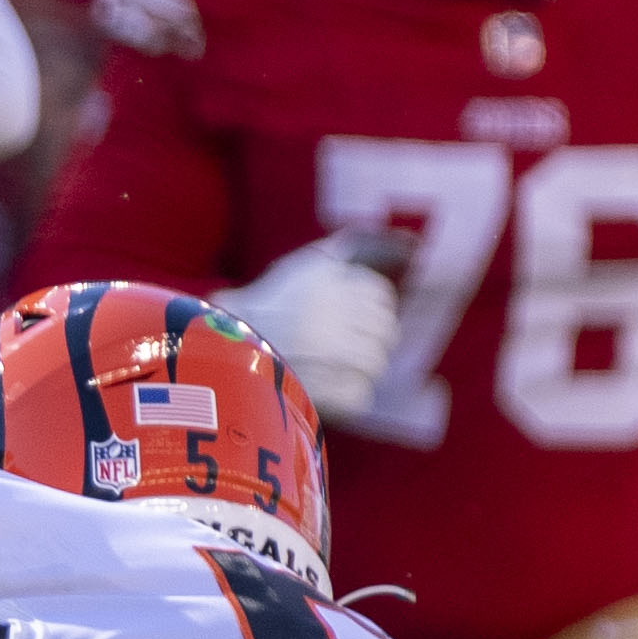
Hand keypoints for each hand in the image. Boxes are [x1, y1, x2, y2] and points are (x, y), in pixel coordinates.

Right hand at [211, 236, 404, 420]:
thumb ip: (357, 246)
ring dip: (357, 369)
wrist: (222, 347)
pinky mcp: (323, 393)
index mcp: (327, 281)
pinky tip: (320, 387)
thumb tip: (414, 241)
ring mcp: (328, 355)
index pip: (380, 296)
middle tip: (335, 343)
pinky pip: (360, 397)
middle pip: (385, 331)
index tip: (343, 315)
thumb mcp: (309, 263)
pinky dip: (345, 397)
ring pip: (376, 365)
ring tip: (325, 366)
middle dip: (366, 339)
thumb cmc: (271, 303)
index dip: (366, 308)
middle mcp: (330, 313)